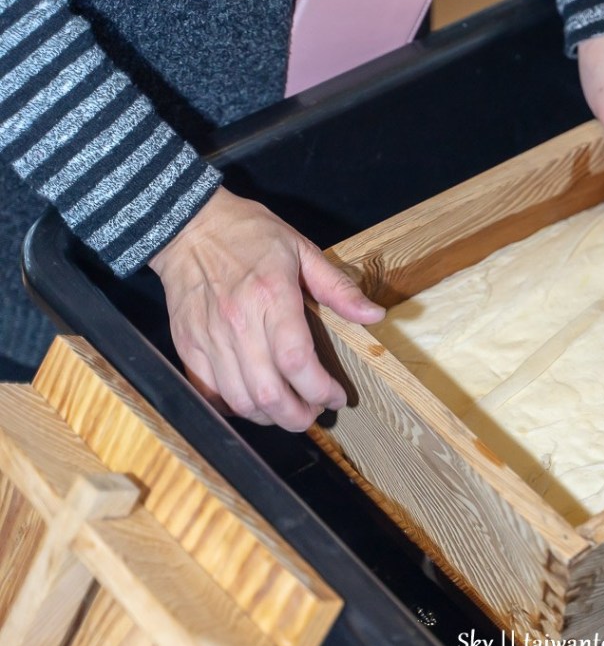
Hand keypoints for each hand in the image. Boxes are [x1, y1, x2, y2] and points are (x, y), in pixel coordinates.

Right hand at [149, 187, 385, 430]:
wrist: (189, 227)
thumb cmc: (249, 235)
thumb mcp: (302, 250)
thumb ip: (338, 288)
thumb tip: (374, 316)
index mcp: (272, 297)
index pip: (298, 362)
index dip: (321, 390)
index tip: (335, 396)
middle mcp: (239, 324)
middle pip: (269, 393)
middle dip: (298, 416)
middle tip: (313, 413)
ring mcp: (210, 338)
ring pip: (240, 400)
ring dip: (269, 417)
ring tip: (288, 410)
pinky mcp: (187, 346)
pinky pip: (210, 393)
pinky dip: (234, 408)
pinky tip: (253, 401)